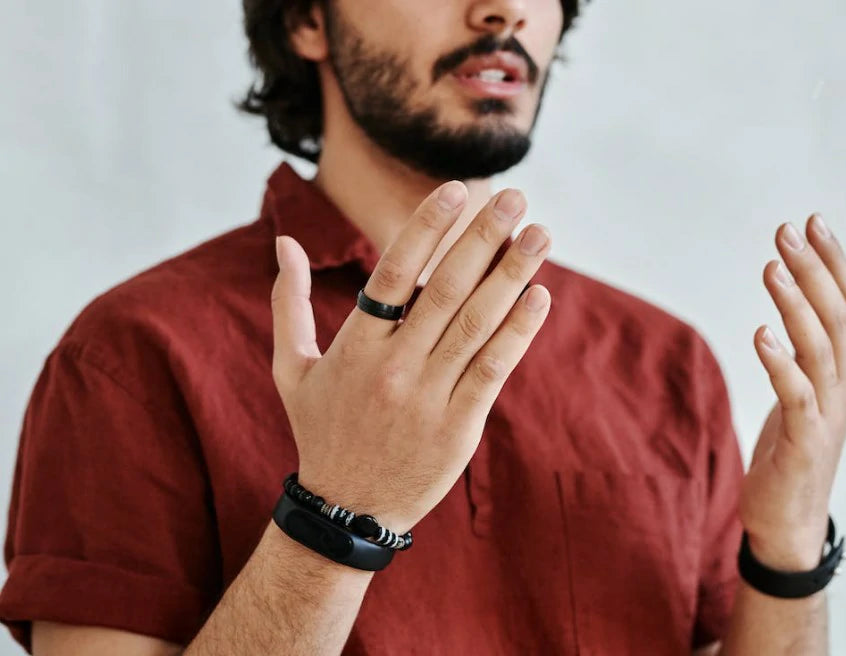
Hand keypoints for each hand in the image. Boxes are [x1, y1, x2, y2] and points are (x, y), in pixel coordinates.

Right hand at [270, 182, 551, 533]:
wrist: (346, 510)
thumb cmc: (321, 431)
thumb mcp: (292, 369)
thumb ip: (289, 303)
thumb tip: (283, 242)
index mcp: (354, 346)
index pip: (394, 272)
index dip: (427, 227)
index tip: (457, 190)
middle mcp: (392, 366)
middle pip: (445, 289)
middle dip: (484, 237)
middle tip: (516, 196)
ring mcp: (427, 397)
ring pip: (476, 324)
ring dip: (514, 275)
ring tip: (542, 234)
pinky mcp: (458, 426)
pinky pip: (493, 369)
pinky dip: (518, 331)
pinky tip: (540, 296)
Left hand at [740, 214, 845, 569]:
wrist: (788, 521)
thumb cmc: (788, 452)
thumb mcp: (799, 394)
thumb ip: (802, 356)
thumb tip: (786, 312)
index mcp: (843, 370)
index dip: (833, 261)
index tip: (812, 220)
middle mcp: (844, 386)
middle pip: (837, 315)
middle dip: (813, 268)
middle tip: (787, 230)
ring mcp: (827, 414)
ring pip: (819, 347)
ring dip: (794, 303)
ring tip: (771, 267)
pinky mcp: (803, 441)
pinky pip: (795, 394)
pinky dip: (780, 362)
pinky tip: (761, 333)